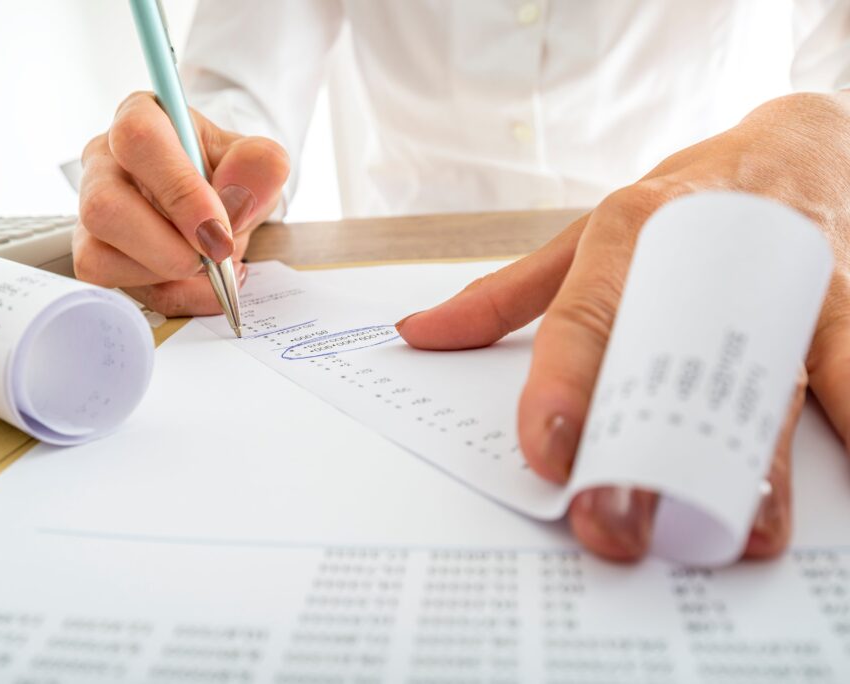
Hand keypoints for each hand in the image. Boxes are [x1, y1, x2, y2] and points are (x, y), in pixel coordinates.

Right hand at [73, 92, 289, 314]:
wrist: (221, 205)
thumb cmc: (228, 175)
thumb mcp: (255, 164)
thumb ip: (258, 167)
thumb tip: (243, 191)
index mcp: (141, 118)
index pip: (138, 140)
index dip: (180, 191)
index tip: (219, 230)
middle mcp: (104, 161)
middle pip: (103, 207)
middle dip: (167, 247)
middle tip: (215, 254)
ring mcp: (92, 210)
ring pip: (99, 256)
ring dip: (168, 273)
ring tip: (210, 262)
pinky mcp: (94, 254)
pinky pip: (118, 288)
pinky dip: (172, 295)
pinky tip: (203, 283)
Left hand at [397, 92, 849, 561]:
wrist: (797, 147)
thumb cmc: (681, 197)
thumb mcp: (587, 234)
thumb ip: (505, 293)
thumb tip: (421, 332)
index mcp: (629, 236)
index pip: (585, 318)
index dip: (563, 388)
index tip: (550, 455)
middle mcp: (704, 256)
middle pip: (674, 366)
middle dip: (648, 454)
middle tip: (622, 522)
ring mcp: (782, 283)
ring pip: (768, 381)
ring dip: (758, 466)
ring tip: (747, 532)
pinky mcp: (848, 307)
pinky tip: (838, 481)